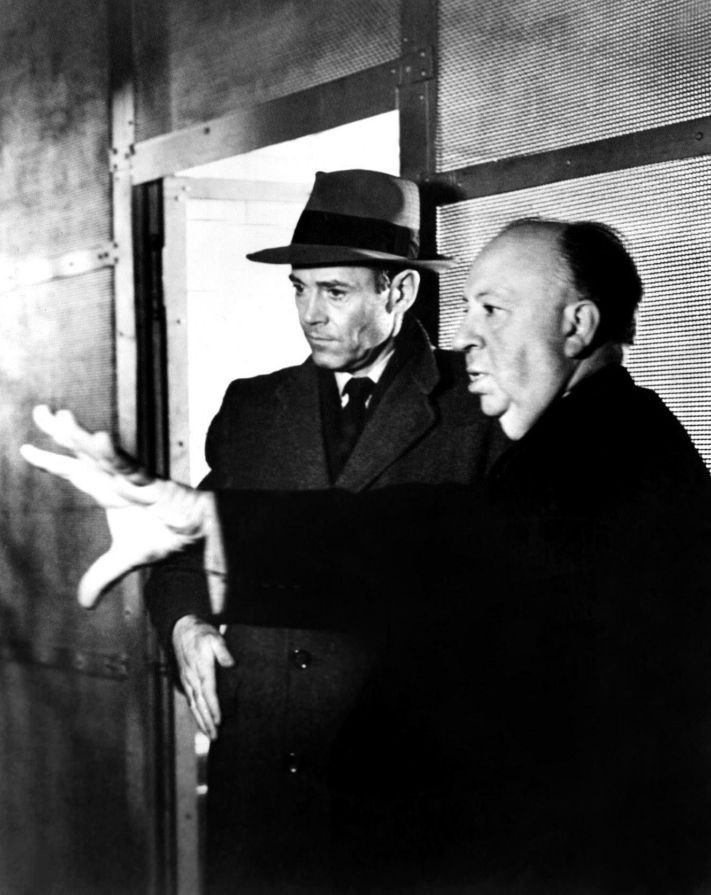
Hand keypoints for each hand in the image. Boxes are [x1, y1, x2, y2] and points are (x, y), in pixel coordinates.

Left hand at [20, 405, 219, 607]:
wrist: (199, 535)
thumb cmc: (165, 536)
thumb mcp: (125, 560)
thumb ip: (102, 576)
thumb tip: (84, 603)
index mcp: (109, 492)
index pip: (74, 472)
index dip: (51, 460)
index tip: (25, 448)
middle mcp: (117, 480)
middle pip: (83, 453)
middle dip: (61, 432)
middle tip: (40, 411)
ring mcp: (133, 480)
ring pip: (102, 455)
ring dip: (82, 438)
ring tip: (62, 419)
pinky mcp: (152, 484)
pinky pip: (130, 467)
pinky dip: (114, 454)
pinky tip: (101, 439)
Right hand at [172, 615, 234, 738]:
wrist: (181, 628)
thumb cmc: (201, 633)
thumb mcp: (215, 637)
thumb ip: (223, 652)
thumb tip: (231, 664)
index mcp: (201, 669)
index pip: (209, 693)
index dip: (214, 708)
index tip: (219, 721)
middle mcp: (192, 677)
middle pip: (200, 704)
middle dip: (207, 721)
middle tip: (215, 737)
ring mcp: (187, 680)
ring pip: (193, 704)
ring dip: (200, 720)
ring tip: (208, 734)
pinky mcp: (185, 679)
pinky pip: (190, 699)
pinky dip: (195, 712)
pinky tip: (200, 720)